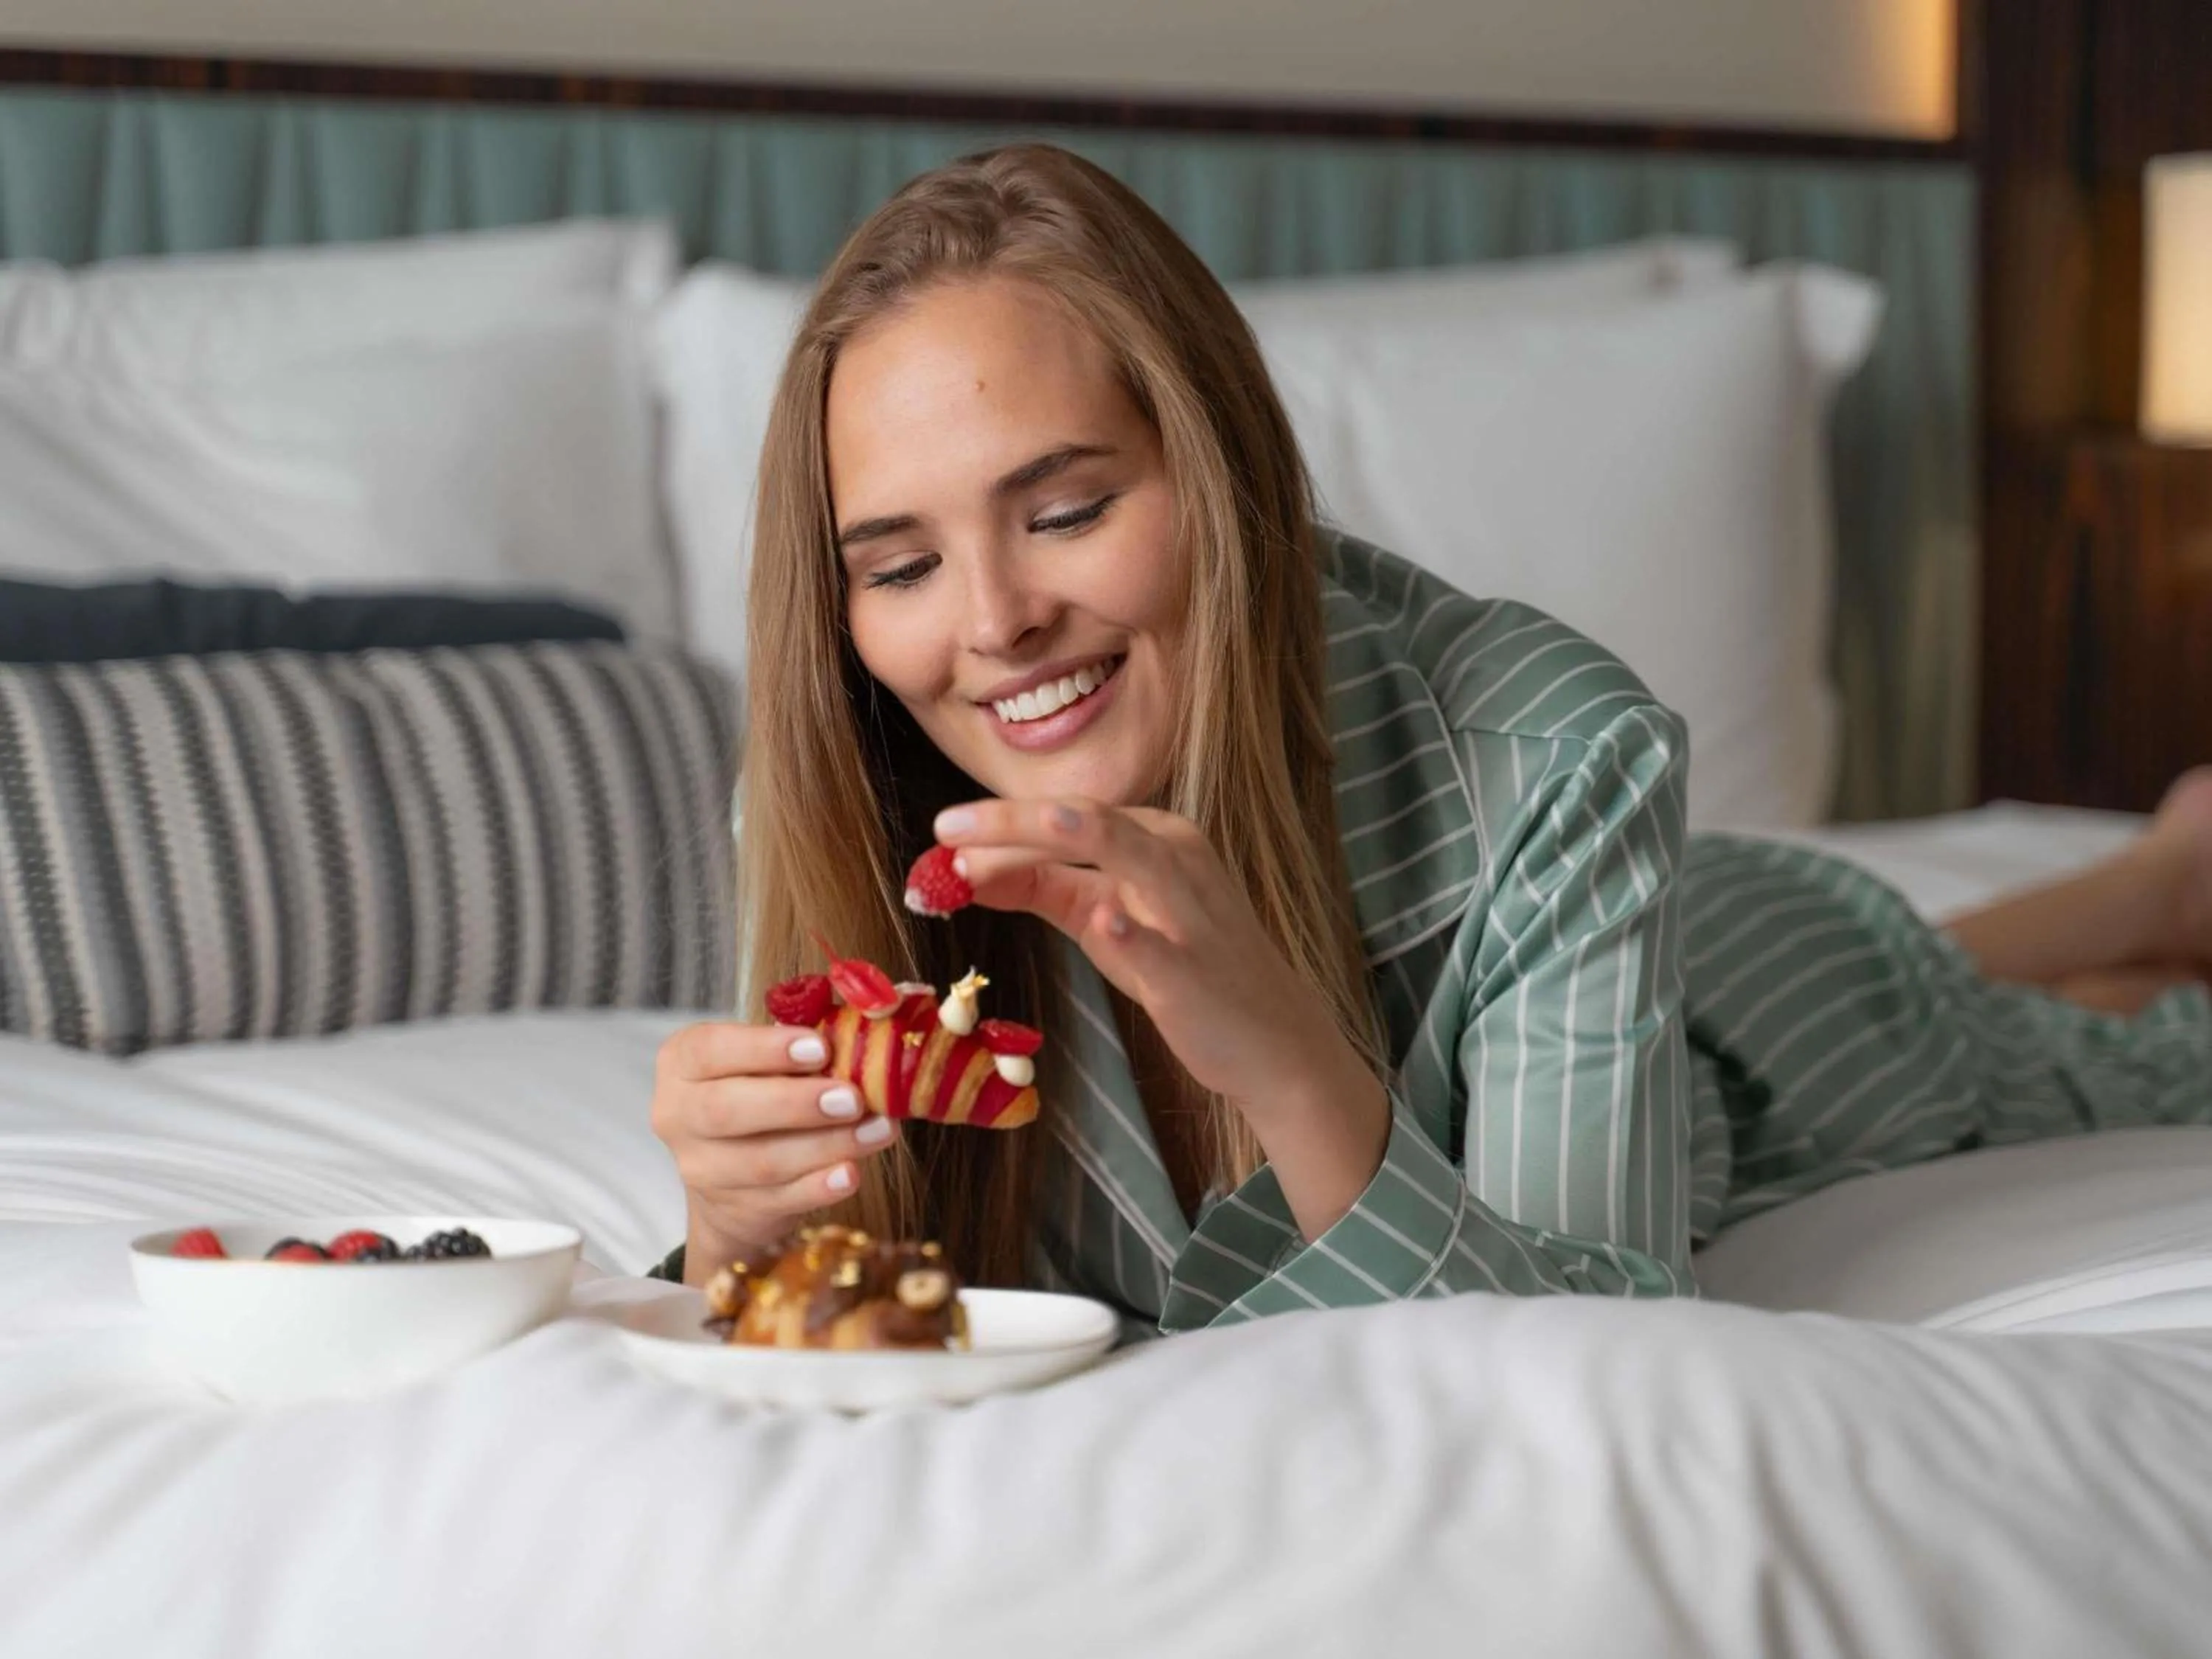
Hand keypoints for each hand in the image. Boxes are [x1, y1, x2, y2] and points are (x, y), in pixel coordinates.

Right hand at [650, 1021, 901, 1285]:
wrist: (732, 1177)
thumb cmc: (758, 1092)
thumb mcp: (765, 1059)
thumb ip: (806, 1040)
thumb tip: (878, 1014)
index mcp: (682, 1064)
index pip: (711, 1051)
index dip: (764, 1049)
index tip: (820, 1048)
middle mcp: (678, 1116)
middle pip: (726, 1111)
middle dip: (796, 1103)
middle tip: (852, 1097)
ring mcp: (702, 1170)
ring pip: (761, 1161)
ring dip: (827, 1145)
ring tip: (878, 1129)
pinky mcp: (734, 1210)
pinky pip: (781, 1200)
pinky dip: (819, 1187)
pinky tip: (851, 1173)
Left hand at [932, 797, 1363, 1117]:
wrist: (1269, 1039)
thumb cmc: (1182, 969)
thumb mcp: (1104, 921)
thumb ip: (1042, 888)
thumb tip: (966, 870)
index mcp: (1154, 838)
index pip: (1067, 818)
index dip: (1000, 821)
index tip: (942, 832)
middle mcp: (1176, 860)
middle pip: (1089, 822)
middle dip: (1013, 821)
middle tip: (946, 828)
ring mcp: (1191, 913)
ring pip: (1133, 859)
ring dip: (1075, 838)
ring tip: (1020, 828)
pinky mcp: (1199, 971)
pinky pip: (1166, 946)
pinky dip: (1137, 933)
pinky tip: (1110, 921)